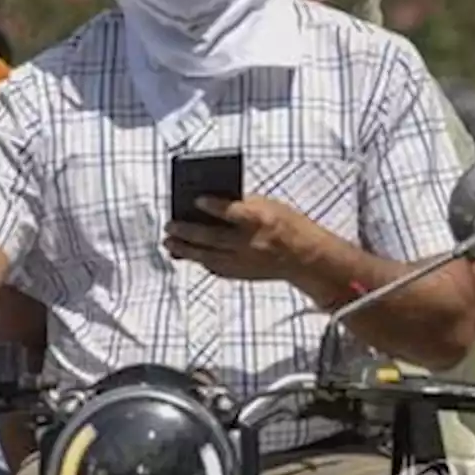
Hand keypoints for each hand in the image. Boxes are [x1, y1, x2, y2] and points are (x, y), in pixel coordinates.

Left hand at [163, 196, 323, 281]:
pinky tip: (188, 253)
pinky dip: (200, 260)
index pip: (233, 212)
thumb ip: (242, 204)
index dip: (213, 206)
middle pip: (213, 237)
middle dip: (187, 231)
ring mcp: (245, 262)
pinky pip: (215, 268)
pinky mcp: (242, 275)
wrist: (306, 258)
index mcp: (260, 220)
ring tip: (169, 242)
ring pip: (208, 257)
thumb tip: (210, 203)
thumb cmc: (286, 224)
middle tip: (169, 225)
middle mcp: (250, 243)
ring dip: (185, 249)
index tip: (196, 199)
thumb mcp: (269, 206)